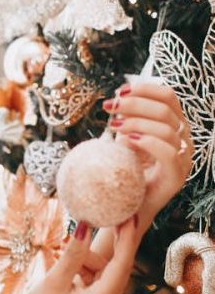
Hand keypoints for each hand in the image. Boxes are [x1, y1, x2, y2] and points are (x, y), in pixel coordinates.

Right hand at [6, 217, 138, 293]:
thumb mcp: (54, 282)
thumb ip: (72, 254)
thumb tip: (85, 226)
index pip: (122, 262)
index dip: (127, 237)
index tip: (130, 215)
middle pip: (111, 267)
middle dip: (100, 247)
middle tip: (93, 223)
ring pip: (98, 273)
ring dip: (83, 260)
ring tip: (61, 250)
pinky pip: (90, 282)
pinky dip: (79, 270)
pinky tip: (64, 264)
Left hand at [103, 83, 192, 220]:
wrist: (129, 204)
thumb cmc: (127, 168)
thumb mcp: (125, 138)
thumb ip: (127, 119)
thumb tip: (117, 99)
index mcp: (174, 124)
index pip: (168, 96)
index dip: (145, 89)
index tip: (119, 91)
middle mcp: (182, 137)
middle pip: (165, 108)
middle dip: (134, 103)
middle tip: (110, 107)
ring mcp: (183, 156)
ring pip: (166, 127)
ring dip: (136, 121)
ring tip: (114, 126)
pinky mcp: (177, 175)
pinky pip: (168, 152)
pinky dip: (147, 141)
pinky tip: (128, 139)